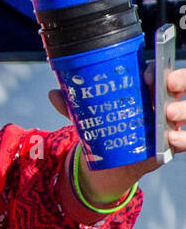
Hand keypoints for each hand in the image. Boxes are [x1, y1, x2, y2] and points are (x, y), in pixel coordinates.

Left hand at [49, 65, 185, 203]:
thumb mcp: (89, 114)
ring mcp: (170, 121)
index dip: (156, 68)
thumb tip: (54, 94)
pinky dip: (181, 138)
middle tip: (165, 85)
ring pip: (185, 110)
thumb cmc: (106, 126)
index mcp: (144, 86)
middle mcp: (162, 100)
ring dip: (180, 109)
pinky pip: (184, 139)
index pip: (157, 69)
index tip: (146, 73)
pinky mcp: (172, 144)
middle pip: (179, 84)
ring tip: (166, 114)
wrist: (111, 161)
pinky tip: (169, 138)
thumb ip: (73, 105)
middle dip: (178, 81)